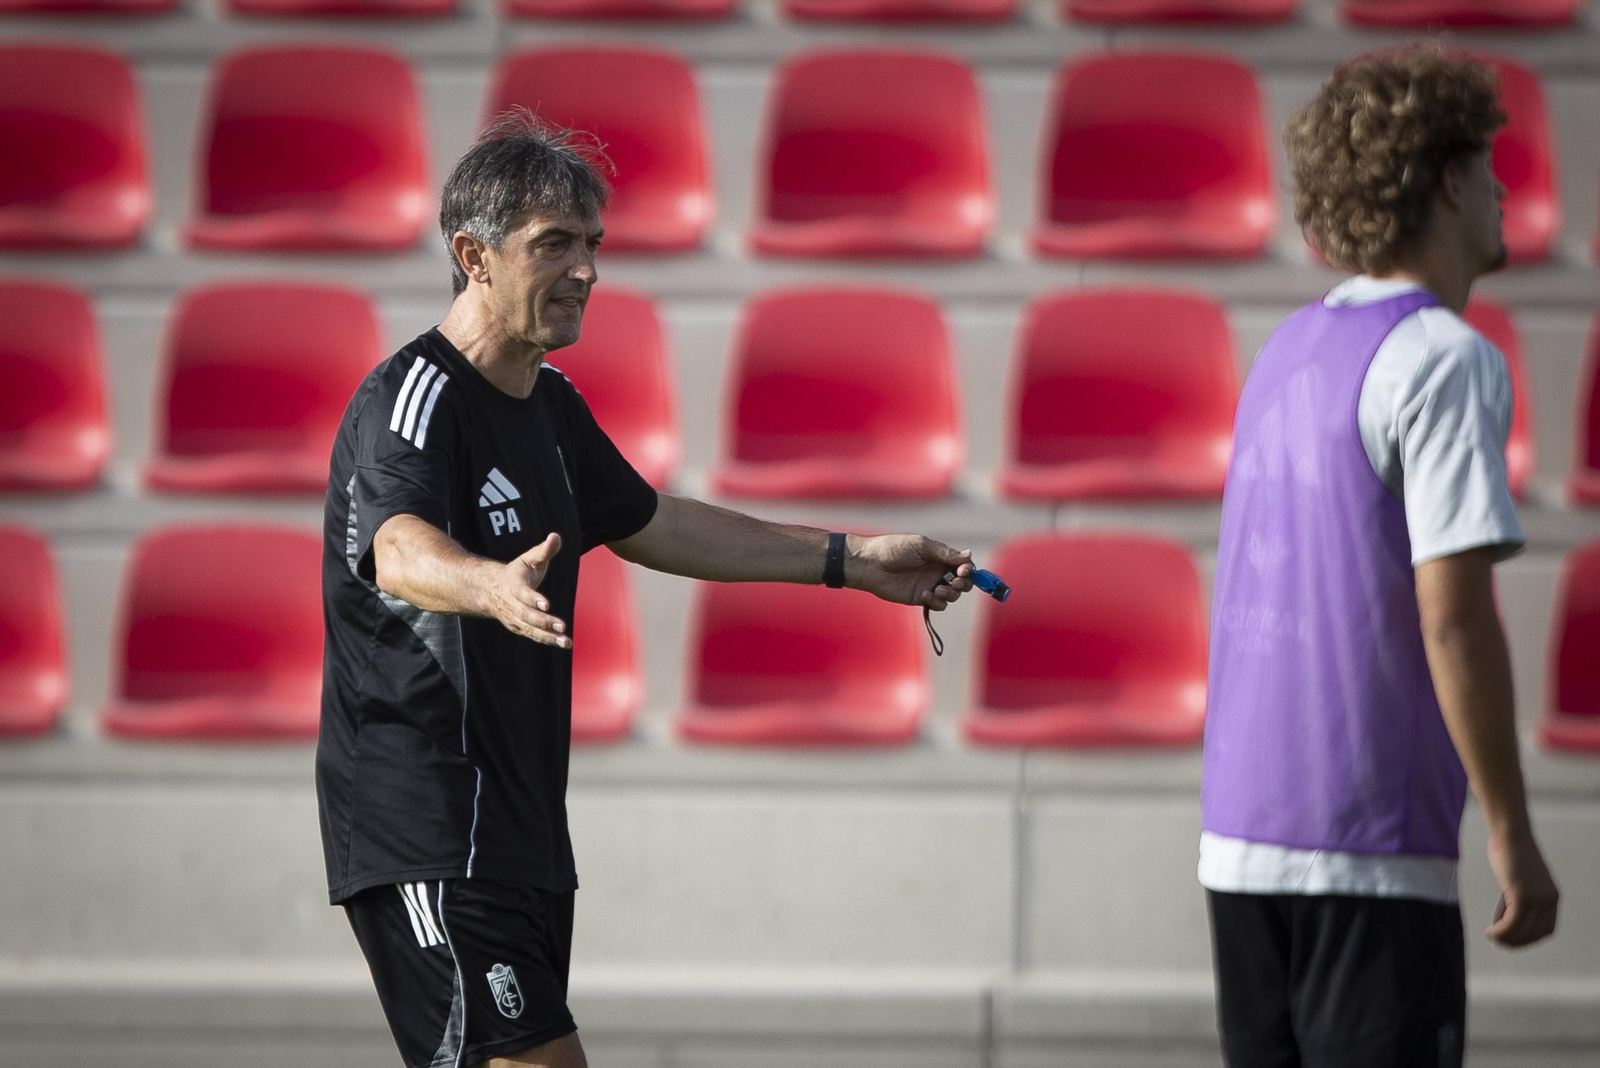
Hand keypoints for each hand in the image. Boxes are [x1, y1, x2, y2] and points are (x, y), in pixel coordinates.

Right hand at [482, 533, 569, 648]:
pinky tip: (563, 643)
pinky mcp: (519, 626)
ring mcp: (514, 617)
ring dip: (548, 636)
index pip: (522, 593)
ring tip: (566, 641)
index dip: (532, 598)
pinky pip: (533, 635)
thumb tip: (556, 537)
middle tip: (562, 626)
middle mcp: (511, 603)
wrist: (492, 590)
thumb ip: (544, 550)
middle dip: (544, 621)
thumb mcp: (529, 558)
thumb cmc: (518, 572)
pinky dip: (547, 640)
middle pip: (526, 615)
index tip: (546, 604)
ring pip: (530, 629)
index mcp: (513, 584)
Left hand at [846, 534, 974, 610]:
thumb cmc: (893, 549)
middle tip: (956, 582)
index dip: (968, 569)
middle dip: (964, 584)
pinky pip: (937, 604)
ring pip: (952, 595)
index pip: (963, 565)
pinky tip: (925, 594)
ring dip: (950, 594)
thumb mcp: (921, 545)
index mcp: (939, 556)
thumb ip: (945, 553)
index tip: (963, 571)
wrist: (870, 564)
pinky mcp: (919, 598)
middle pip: (963, 582)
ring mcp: (929, 585)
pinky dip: (936, 602)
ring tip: (937, 589)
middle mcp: (937, 571)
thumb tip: (969, 555)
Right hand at [1486, 828, 1558, 947]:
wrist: (1510, 833)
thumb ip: (1519, 897)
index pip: (1546, 930)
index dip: (1529, 938)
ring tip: (1492, 936)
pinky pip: (1511, 923)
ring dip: (1506, 939)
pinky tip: (1490, 931)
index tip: (1511, 937)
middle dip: (1516, 942)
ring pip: (1522, 931)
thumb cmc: (1511, 852)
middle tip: (1498, 940)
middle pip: (1534, 934)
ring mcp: (1537, 898)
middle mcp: (1549, 900)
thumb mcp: (1520, 879)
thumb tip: (1507, 916)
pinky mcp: (1521, 894)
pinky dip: (1500, 932)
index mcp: (1552, 897)